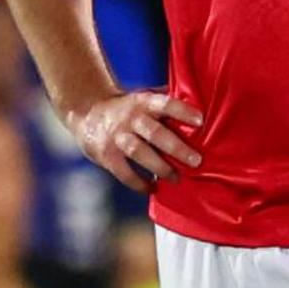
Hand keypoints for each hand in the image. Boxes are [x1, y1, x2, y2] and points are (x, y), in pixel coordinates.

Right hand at [68, 89, 204, 185]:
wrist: (87, 112)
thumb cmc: (127, 108)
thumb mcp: (143, 98)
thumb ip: (165, 104)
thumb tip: (201, 104)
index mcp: (143, 102)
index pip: (165, 104)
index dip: (182, 111)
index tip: (201, 121)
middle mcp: (130, 117)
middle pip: (155, 133)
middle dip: (177, 148)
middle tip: (197, 160)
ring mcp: (117, 136)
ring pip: (140, 153)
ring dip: (160, 168)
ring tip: (177, 179)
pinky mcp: (106, 154)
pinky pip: (124, 172)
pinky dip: (138, 183)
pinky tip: (152, 189)